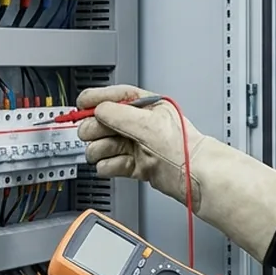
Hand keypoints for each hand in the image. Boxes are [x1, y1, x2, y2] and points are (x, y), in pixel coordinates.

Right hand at [73, 82, 275, 263]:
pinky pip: (114, 164)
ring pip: (106, 144)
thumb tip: (99, 109)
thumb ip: (119, 115)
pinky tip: (111, 167)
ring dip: (100, 149)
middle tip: (91, 134)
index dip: (97, 99)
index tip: (80, 103)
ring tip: (102, 154)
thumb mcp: (147, 125)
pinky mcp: (138, 166)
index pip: (116, 97)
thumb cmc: (182, 148)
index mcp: (148, 107)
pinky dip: (109, 167)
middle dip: (96, 128)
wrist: (195, 177)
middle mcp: (142, 125)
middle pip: (106, 122)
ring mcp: (139, 146)